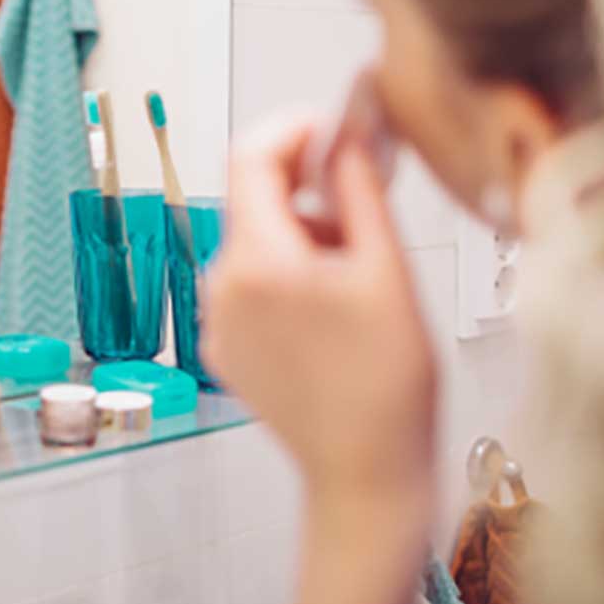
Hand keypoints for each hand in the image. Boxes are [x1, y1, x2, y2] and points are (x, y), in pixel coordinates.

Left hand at [202, 111, 437, 504]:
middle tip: (363, 212)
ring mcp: (216, 319)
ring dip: (300, 236)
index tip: (330, 129)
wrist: (365, 475)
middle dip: (307, 192)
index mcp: (257, 262)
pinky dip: (284, 274)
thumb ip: (359, 189)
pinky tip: (328, 312)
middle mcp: (220, 286)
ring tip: (355, 279)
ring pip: (254, 242)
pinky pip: (247, 283)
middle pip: (253, 201)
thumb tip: (347, 133)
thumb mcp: (386, 272)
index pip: (249, 156)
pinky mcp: (222, 345)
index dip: (292, 129)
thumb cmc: (387, 387)